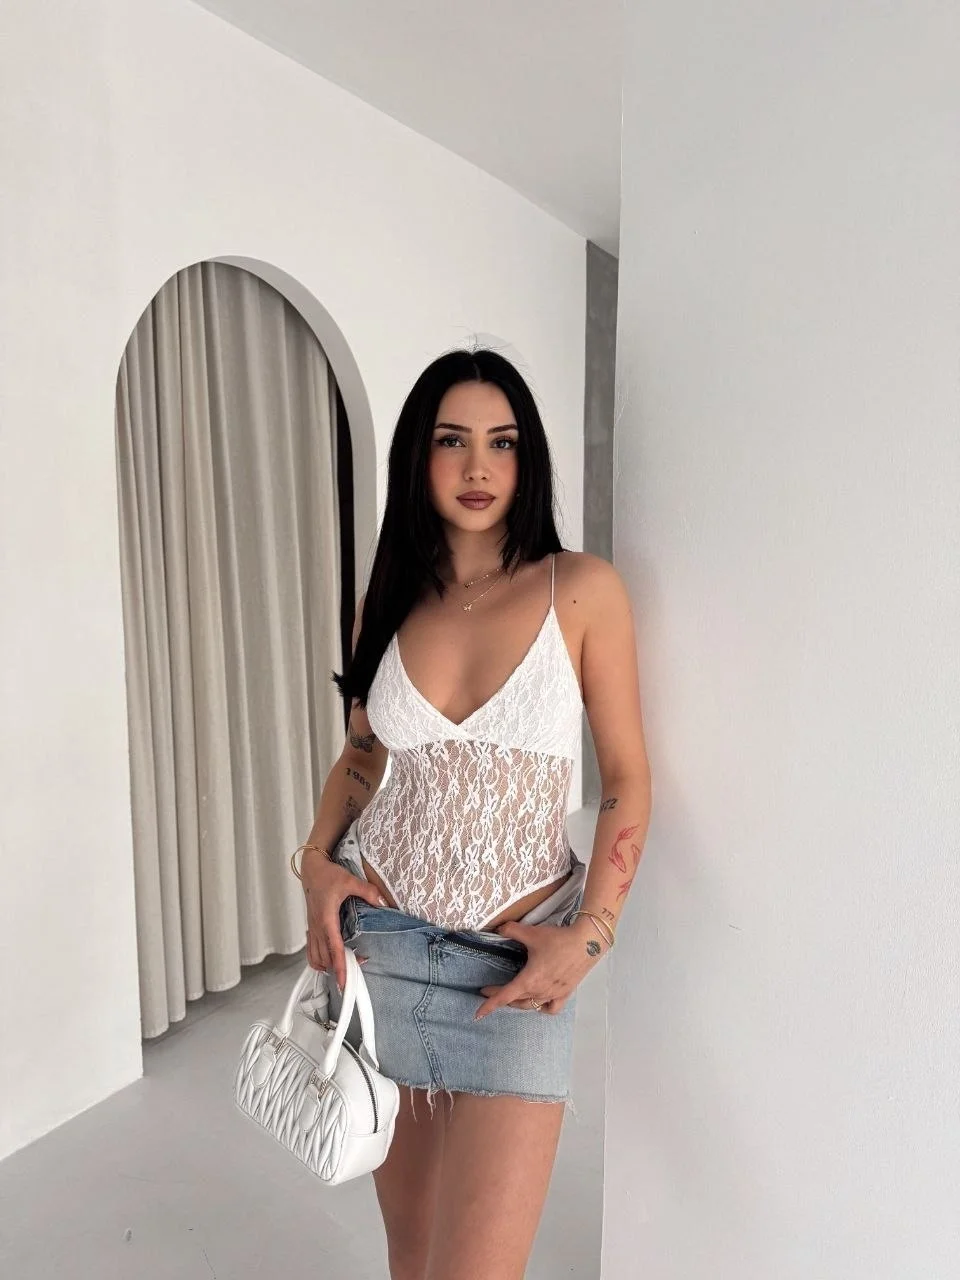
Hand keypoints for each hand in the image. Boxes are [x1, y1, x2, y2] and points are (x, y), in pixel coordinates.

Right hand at [300, 851, 384, 990]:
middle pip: (325, 959)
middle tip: (353, 977)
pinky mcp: (311, 927)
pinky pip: (311, 950)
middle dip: (337, 970)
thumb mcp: (350, 880)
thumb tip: (383, 902)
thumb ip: (367, 891)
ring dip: (327, 967)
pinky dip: (318, 960)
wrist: (311, 869)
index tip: (344, 983)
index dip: (340, 967)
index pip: (334, 949)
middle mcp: (317, 928)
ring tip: (342, 971)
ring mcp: (312, 929)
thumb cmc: (328, 875)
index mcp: (326, 919)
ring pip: (315, 957)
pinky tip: (327, 962)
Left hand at [473, 917, 606, 1018]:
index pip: (505, 997)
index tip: (477, 1013)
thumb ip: (511, 930)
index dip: (490, 1005)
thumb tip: (498, 928)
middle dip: (500, 997)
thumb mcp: (531, 933)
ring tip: (511, 996)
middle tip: (490, 990)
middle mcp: (540, 991)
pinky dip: (543, 1007)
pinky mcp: (565, 993)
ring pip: (531, 1006)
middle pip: (515, 1001)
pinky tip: (539, 1002)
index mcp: (529, 980)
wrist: (587, 942)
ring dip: (518, 1003)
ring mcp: (554, 994)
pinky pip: (551, 1008)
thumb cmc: (558, 939)